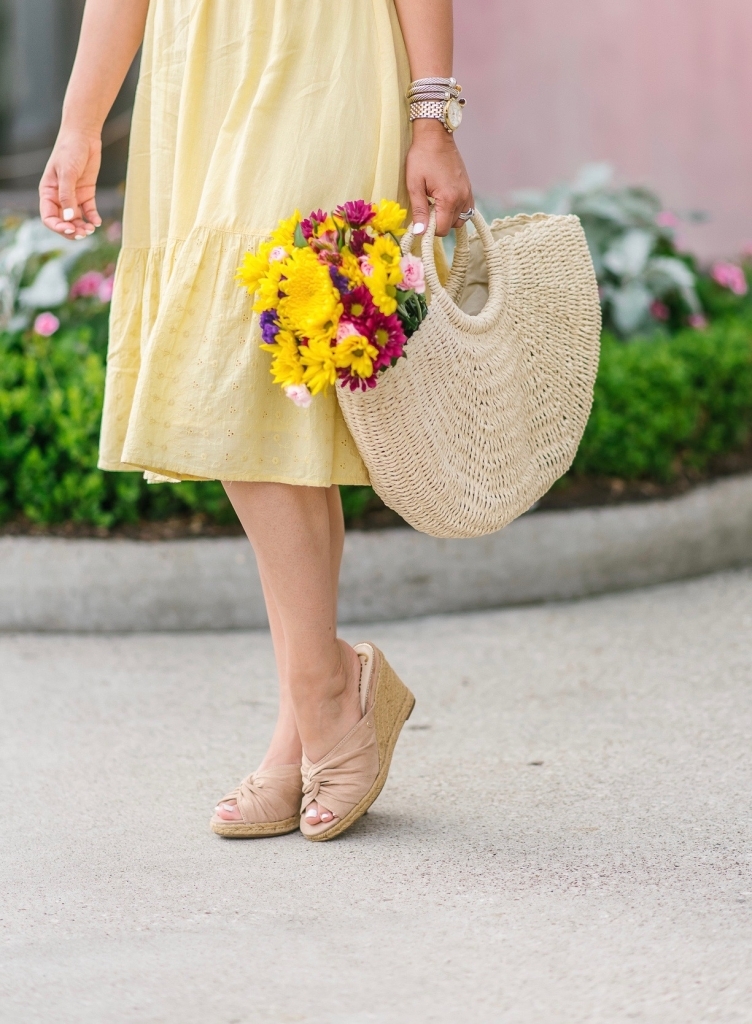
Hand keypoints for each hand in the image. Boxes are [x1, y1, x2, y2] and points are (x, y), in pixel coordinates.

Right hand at [39, 127, 102, 238]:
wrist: (84, 136)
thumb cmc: (70, 150)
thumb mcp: (67, 173)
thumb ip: (67, 196)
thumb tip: (68, 218)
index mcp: (48, 193)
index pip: (48, 217)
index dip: (58, 226)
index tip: (70, 229)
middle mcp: (59, 197)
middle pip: (63, 222)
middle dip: (72, 230)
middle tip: (84, 234)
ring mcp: (73, 196)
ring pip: (76, 219)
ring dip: (83, 227)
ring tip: (91, 230)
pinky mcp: (86, 194)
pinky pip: (89, 211)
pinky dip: (92, 218)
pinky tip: (97, 222)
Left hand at [405, 119, 473, 236]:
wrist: (435, 136)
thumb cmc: (421, 157)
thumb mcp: (414, 185)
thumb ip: (419, 211)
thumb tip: (420, 233)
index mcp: (449, 198)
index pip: (442, 230)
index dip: (430, 230)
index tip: (421, 220)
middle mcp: (462, 197)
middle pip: (451, 225)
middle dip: (438, 222)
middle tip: (426, 207)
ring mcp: (468, 192)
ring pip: (459, 219)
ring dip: (447, 217)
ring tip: (435, 203)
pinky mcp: (469, 188)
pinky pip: (466, 209)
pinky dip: (456, 211)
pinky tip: (445, 202)